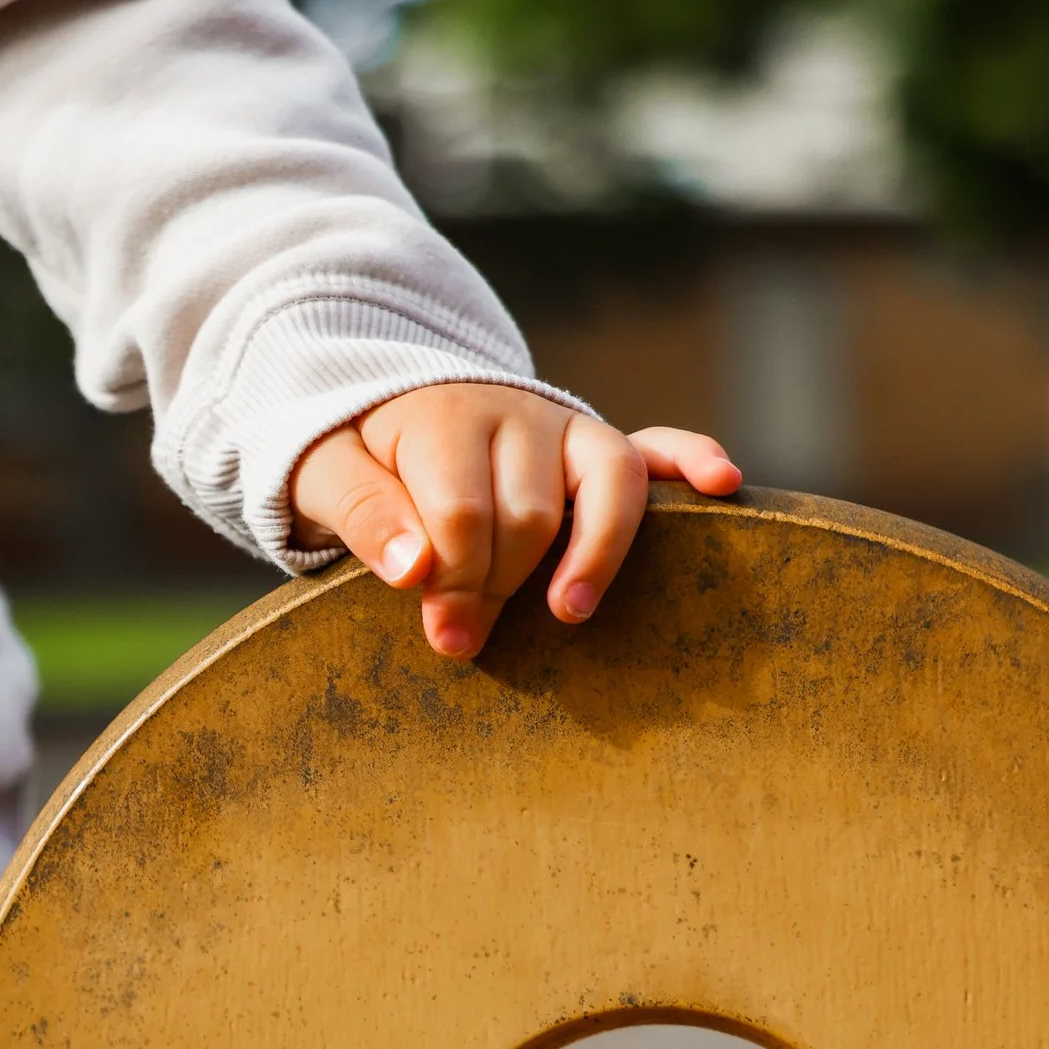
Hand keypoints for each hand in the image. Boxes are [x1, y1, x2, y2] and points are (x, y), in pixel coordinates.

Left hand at [289, 385, 740, 658]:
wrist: (385, 412)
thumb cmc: (357, 460)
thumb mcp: (327, 478)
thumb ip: (364, 516)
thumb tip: (416, 569)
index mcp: (441, 418)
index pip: (463, 512)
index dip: (453, 581)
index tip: (440, 634)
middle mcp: (515, 413)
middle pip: (531, 512)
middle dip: (499, 584)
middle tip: (463, 636)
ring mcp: (566, 427)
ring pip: (606, 481)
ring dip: (596, 551)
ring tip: (568, 611)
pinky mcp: (599, 445)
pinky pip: (655, 447)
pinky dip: (691, 460)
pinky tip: (721, 483)